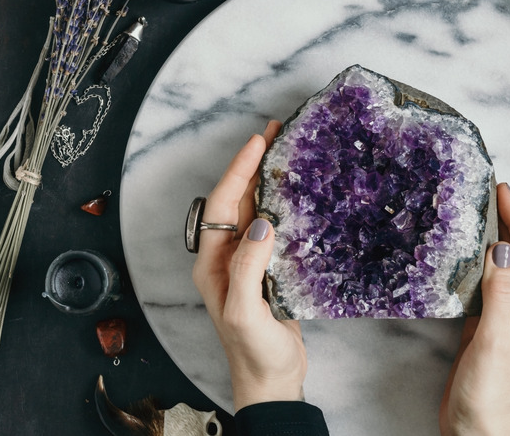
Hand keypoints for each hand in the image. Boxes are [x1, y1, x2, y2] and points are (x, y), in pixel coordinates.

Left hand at [192, 120, 307, 410]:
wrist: (271, 377)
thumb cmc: (252, 350)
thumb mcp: (245, 310)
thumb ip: (249, 266)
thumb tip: (262, 223)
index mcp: (213, 261)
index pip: (222, 204)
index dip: (239, 170)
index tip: (257, 141)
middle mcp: (226, 256)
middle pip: (235, 200)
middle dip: (251, 165)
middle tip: (273, 133)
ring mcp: (247, 261)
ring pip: (254, 209)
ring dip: (266, 180)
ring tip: (284, 152)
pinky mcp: (268, 268)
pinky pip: (272, 227)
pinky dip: (281, 204)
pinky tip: (296, 194)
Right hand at [439, 183, 509, 434]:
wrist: (475, 429)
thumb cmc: (490, 393)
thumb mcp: (496, 339)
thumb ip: (500, 293)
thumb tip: (502, 250)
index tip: (504, 194)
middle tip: (493, 193)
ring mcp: (508, 317)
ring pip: (505, 267)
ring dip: (497, 239)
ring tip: (482, 212)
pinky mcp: (487, 324)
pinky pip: (488, 284)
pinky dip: (479, 262)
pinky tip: (468, 251)